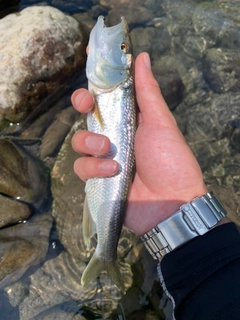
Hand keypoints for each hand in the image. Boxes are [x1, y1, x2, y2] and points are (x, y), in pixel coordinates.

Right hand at [71, 52, 206, 234]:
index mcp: (129, 120)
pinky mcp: (97, 179)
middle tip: (85, 104)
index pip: (108, 96)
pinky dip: (94, 169)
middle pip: (87, 115)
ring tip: (109, 151)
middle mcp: (114, 136)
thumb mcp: (161, 122)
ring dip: (90, 143)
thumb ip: (148, 91)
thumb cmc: (170, 160)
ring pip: (79, 142)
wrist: (171, 203)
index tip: (89, 62)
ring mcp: (103, 158)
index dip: (96, 81)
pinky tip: (112, 172)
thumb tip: (143, 57)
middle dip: (81, 104)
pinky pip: (81, 168)